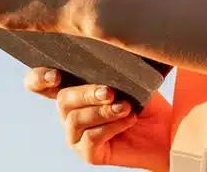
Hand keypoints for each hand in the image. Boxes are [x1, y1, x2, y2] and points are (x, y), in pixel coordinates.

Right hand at [26, 68, 171, 169]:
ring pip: (75, 119)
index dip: (38, 78)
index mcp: (72, 92)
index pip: (39, 84)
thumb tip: (103, 53)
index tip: (56, 76)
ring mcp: (76, 136)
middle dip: (86, 93)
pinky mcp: (88, 154)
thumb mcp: (127, 80)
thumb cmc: (145, 102)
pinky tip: (129, 119)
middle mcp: (69, 114)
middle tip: (110, 91)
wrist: (167, 131)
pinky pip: (91, 138)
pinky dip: (111, 126)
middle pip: (62, 100)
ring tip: (125, 107)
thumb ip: (108, 69)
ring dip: (101, 110)